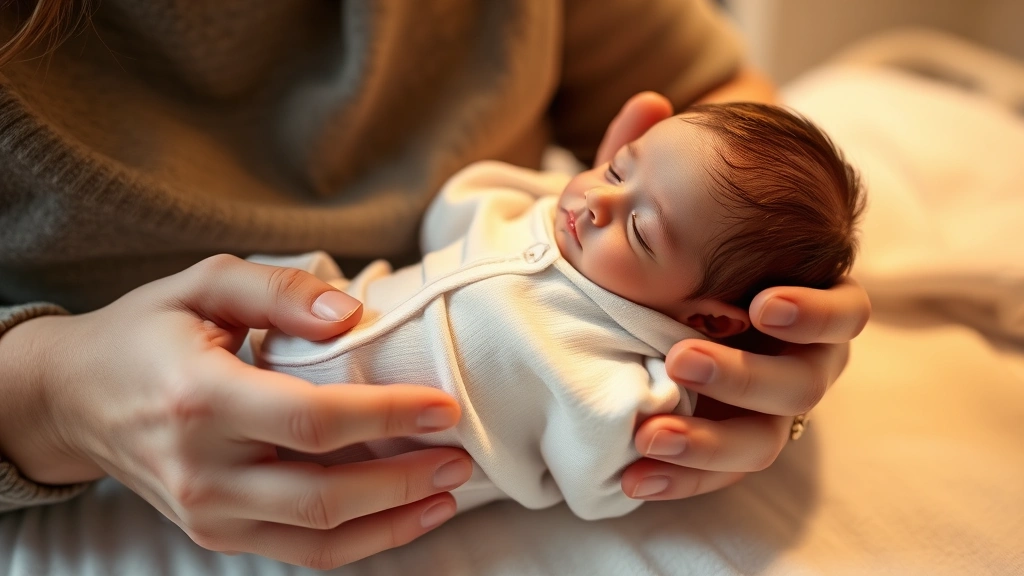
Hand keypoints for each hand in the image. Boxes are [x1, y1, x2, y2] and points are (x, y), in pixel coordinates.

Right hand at [0, 255, 471, 568]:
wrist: (74, 399)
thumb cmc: (145, 333)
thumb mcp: (204, 284)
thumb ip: (278, 290)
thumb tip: (350, 313)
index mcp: (200, 399)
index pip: (313, 422)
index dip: (388, 417)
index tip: (444, 407)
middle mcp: (203, 469)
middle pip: (324, 494)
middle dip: (404, 480)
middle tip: (460, 456)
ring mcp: (208, 513)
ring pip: (319, 539)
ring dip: (393, 521)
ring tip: (446, 492)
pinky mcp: (216, 533)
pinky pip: (300, 552)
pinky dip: (359, 541)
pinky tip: (401, 517)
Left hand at [595, 93, 870, 499]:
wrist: (651, 309)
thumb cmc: (670, 252)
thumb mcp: (655, 208)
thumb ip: (647, 161)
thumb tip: (647, 103)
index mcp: (803, 303)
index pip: (846, 312)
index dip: (814, 310)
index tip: (761, 303)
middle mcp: (797, 361)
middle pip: (801, 383)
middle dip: (743, 374)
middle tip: (680, 358)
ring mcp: (762, 412)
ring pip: (760, 442)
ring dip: (708, 443)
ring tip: (650, 435)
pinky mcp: (724, 446)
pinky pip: (713, 475)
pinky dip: (677, 480)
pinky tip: (632, 478)